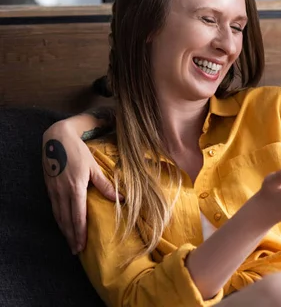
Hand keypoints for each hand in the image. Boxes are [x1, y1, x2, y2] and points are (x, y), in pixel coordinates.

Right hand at [42, 121, 119, 253]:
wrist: (56, 139)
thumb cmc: (79, 152)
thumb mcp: (94, 167)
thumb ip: (105, 185)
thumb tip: (121, 198)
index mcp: (75, 188)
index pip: (77, 216)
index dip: (79, 232)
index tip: (81, 245)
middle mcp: (62, 192)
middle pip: (66, 220)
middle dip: (71, 236)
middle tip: (75, 250)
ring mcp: (54, 190)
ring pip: (58, 215)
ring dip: (64, 230)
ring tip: (70, 242)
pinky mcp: (49, 187)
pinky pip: (54, 208)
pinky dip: (59, 219)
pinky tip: (63, 224)